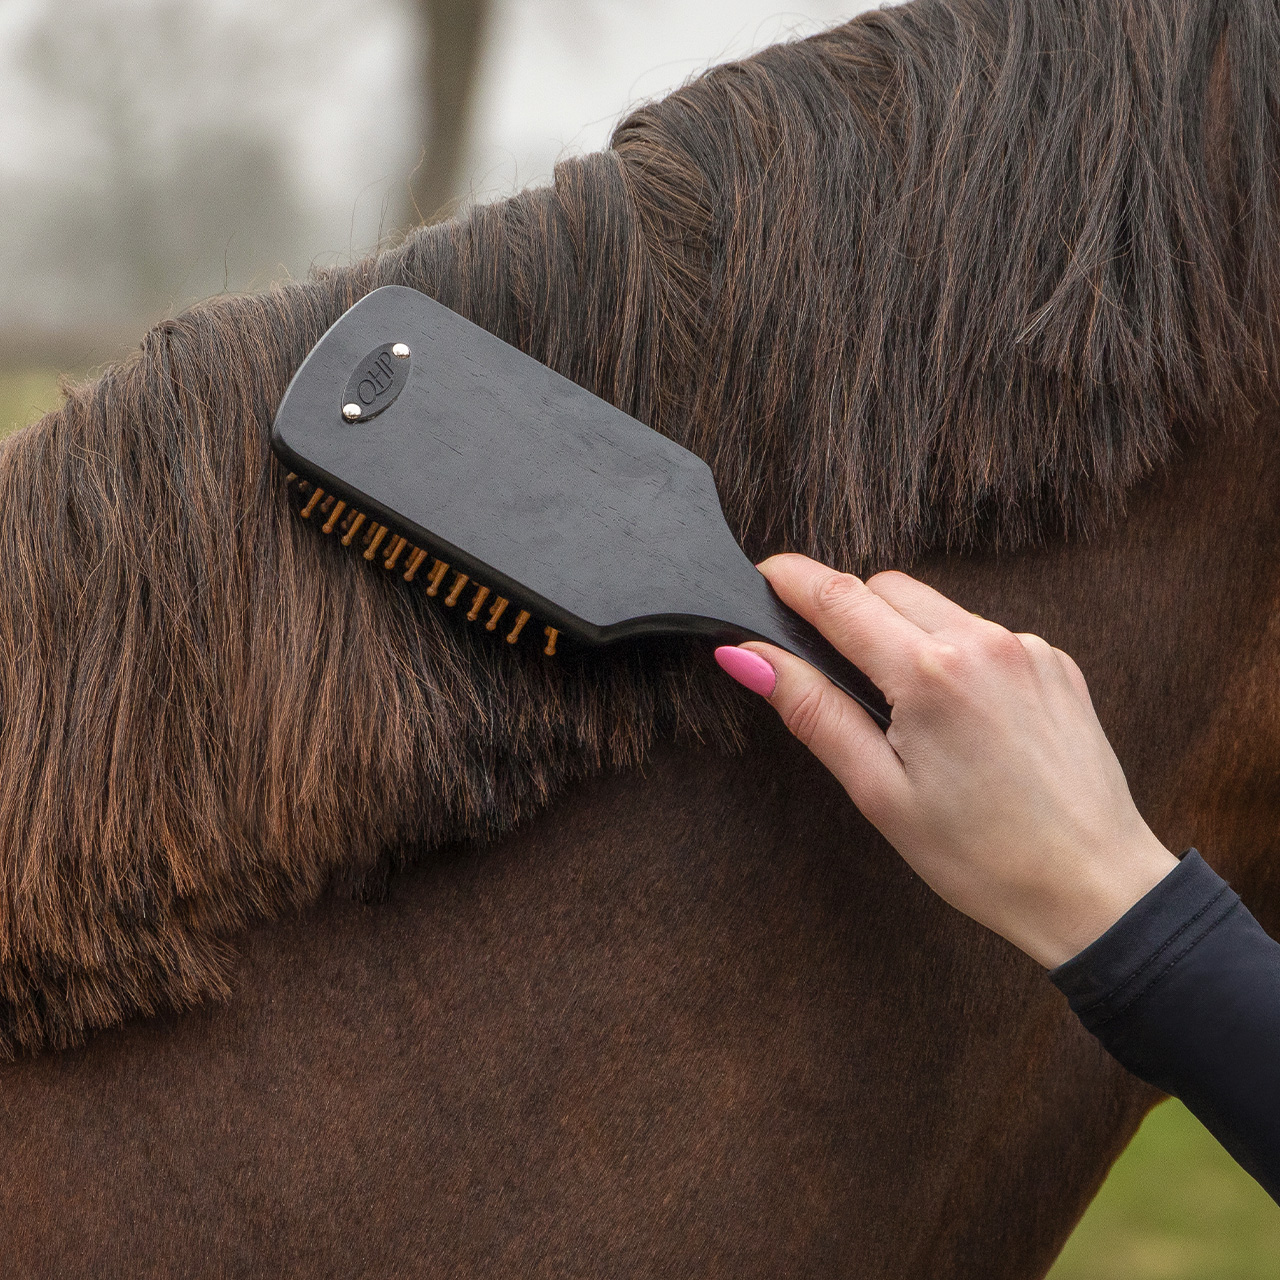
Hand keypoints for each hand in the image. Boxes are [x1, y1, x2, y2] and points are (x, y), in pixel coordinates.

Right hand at [715, 554, 1177, 967]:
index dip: (792, 579)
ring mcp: (1027, 648)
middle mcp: (984, 642)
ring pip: (936, 607)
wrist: (1094, 888)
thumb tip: (750, 658)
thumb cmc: (984, 856)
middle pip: (886, 588)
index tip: (764, 574)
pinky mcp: (1055, 663)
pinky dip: (954, 655)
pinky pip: (982, 633)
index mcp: (931, 674)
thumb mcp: (879, 791)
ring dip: (903, 635)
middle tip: (835, 676)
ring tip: (906, 714)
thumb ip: (813, 711)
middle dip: (849, 615)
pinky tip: (959, 718)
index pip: (839, 597)